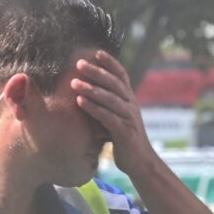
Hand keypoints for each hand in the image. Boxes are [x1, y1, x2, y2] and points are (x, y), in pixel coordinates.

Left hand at [70, 51, 156, 175]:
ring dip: (91, 89)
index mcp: (129, 99)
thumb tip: (88, 89)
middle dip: (96, 72)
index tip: (96, 51)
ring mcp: (129, 118)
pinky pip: (107, 116)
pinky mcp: (124, 132)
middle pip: (114, 83)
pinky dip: (93, 108)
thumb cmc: (123, 137)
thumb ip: (107, 103)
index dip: (110, 63)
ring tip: (73, 83)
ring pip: (110, 99)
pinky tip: (79, 101)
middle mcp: (131, 105)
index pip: (121, 75)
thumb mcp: (117, 116)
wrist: (140, 162)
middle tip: (79, 63)